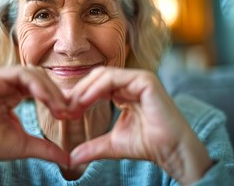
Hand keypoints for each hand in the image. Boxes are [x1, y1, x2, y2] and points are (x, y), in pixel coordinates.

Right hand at [0, 66, 68, 184]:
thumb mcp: (26, 144)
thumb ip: (47, 148)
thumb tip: (68, 160)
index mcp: (11, 94)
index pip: (40, 88)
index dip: (56, 98)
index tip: (69, 114)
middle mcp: (5, 84)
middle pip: (39, 79)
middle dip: (56, 94)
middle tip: (68, 110)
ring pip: (33, 74)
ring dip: (49, 90)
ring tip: (59, 107)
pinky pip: (21, 74)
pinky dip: (36, 85)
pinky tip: (45, 99)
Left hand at [68, 67, 212, 183]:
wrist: (171, 151)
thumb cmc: (147, 146)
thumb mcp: (112, 144)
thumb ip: (92, 147)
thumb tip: (70, 159)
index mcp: (124, 92)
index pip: (94, 86)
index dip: (78, 98)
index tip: (63, 113)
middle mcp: (131, 82)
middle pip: (95, 78)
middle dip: (77, 93)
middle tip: (63, 109)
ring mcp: (139, 78)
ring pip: (102, 75)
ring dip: (84, 90)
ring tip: (72, 107)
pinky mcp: (145, 79)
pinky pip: (113, 78)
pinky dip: (96, 88)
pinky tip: (84, 102)